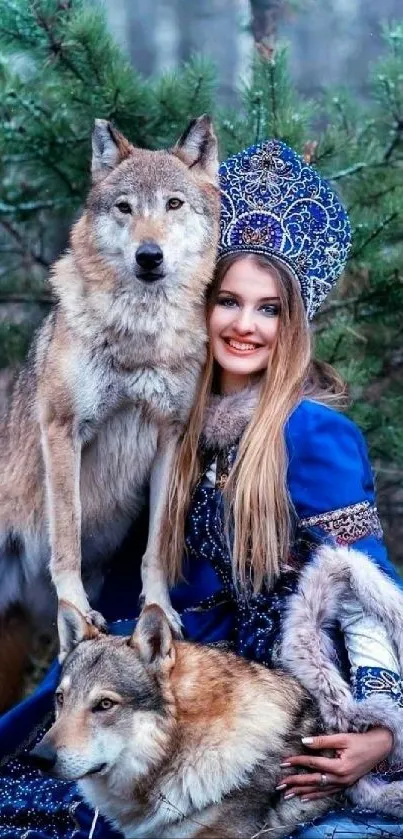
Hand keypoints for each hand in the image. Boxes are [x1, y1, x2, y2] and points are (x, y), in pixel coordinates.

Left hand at [277, 728, 392, 801]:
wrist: (378, 748)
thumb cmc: (360, 741)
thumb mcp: (342, 738)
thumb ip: (322, 741)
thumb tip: (303, 742)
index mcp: (339, 766)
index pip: (313, 764)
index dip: (297, 762)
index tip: (283, 762)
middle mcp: (340, 778)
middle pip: (313, 781)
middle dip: (295, 783)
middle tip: (279, 784)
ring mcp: (342, 784)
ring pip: (318, 790)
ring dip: (301, 792)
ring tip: (286, 795)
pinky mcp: (344, 785)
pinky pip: (327, 793)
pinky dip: (315, 796)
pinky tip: (304, 798)